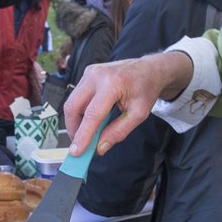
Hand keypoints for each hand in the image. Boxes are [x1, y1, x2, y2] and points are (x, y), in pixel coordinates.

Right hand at [64, 52, 191, 157]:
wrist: (149, 69)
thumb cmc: (146, 90)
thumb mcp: (139, 114)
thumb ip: (118, 132)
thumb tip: (99, 148)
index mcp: (113, 83)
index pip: (93, 114)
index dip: (83, 135)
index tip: (76, 152)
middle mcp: (96, 75)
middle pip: (73, 106)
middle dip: (73, 128)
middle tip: (80, 145)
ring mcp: (90, 72)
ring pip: (72, 102)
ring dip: (76, 121)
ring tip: (87, 133)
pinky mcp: (87, 73)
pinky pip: (77, 96)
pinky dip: (81, 111)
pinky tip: (91, 119)